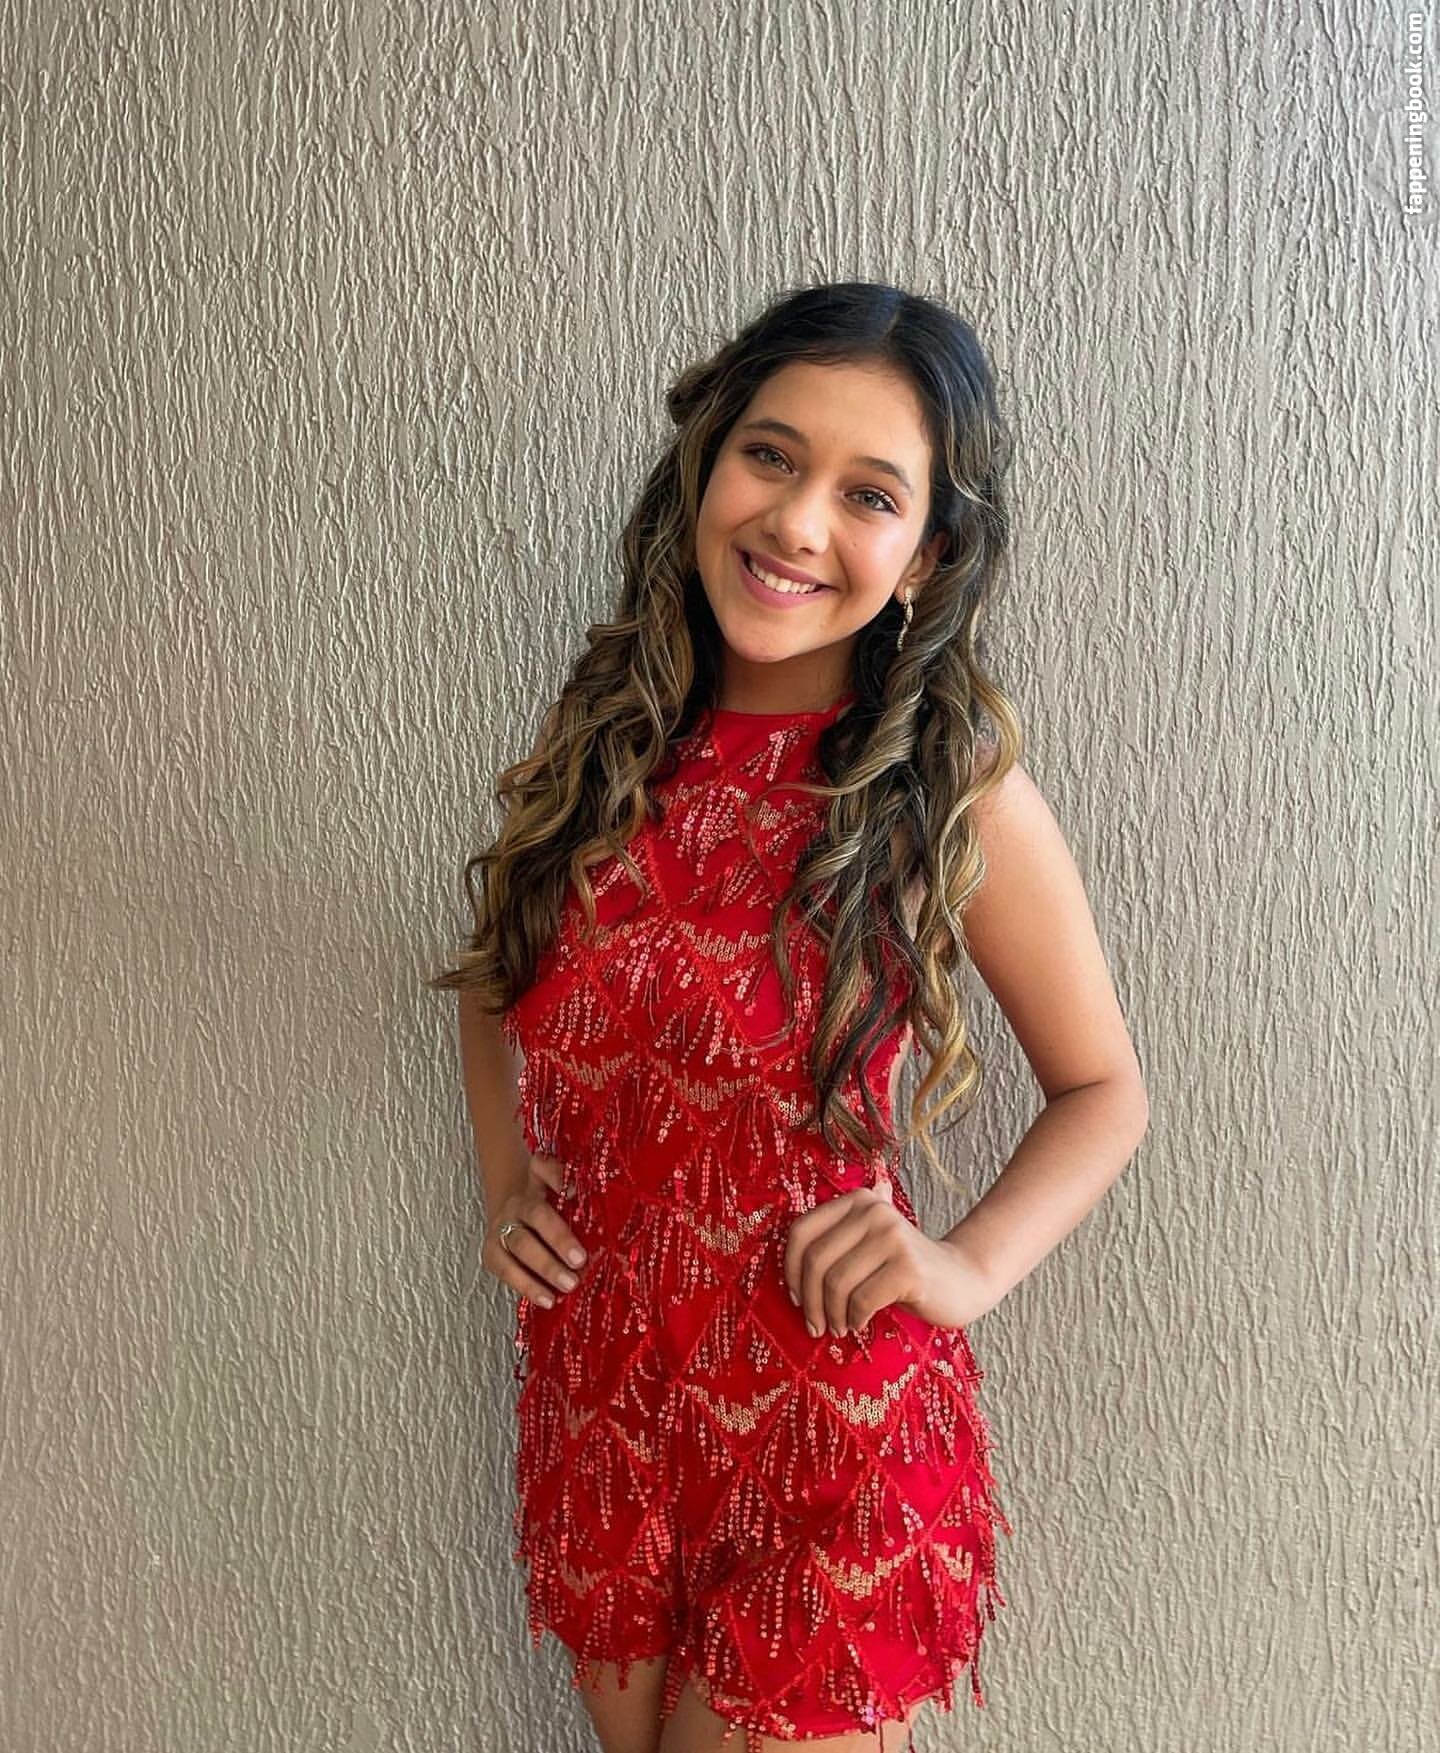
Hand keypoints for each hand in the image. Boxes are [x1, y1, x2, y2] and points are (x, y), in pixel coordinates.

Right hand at [483, 1154, 588, 1310]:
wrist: (510, 1215)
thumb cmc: (548, 1208)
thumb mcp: (560, 1197)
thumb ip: (579, 1197)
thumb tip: (599, 1204)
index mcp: (536, 1182)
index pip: (543, 1169)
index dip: (557, 1176)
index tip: (575, 1191)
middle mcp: (517, 1203)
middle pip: (536, 1216)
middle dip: (558, 1238)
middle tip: (580, 1260)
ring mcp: (501, 1227)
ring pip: (519, 1245)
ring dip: (544, 1267)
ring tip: (568, 1285)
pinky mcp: (491, 1253)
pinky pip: (506, 1270)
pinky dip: (527, 1286)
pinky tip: (547, 1299)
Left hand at [782, 1176, 988, 1337]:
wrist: (961, 1279)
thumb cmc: (900, 1269)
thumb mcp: (865, 1247)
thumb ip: (833, 1242)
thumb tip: (786, 1264)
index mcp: (857, 1200)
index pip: (801, 1231)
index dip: (791, 1269)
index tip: (796, 1299)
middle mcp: (874, 1210)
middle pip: (816, 1260)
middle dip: (809, 1301)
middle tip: (816, 1326)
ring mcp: (893, 1237)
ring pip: (836, 1282)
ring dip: (832, 1314)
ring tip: (840, 1327)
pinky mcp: (908, 1267)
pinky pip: (862, 1300)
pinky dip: (855, 1318)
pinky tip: (860, 1323)